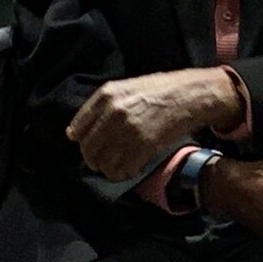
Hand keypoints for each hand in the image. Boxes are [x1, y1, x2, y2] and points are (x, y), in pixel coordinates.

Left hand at [68, 68, 239, 179]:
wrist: (189, 95)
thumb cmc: (159, 89)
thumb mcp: (125, 88)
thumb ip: (100, 106)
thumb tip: (73, 133)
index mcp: (106, 96)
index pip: (78, 128)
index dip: (80, 141)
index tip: (86, 147)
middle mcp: (113, 114)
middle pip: (89, 148)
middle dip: (92, 160)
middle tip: (100, 164)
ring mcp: (128, 131)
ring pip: (104, 163)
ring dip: (108, 170)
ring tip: (115, 169)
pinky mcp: (144, 146)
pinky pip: (124, 169)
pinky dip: (124, 173)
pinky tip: (130, 170)